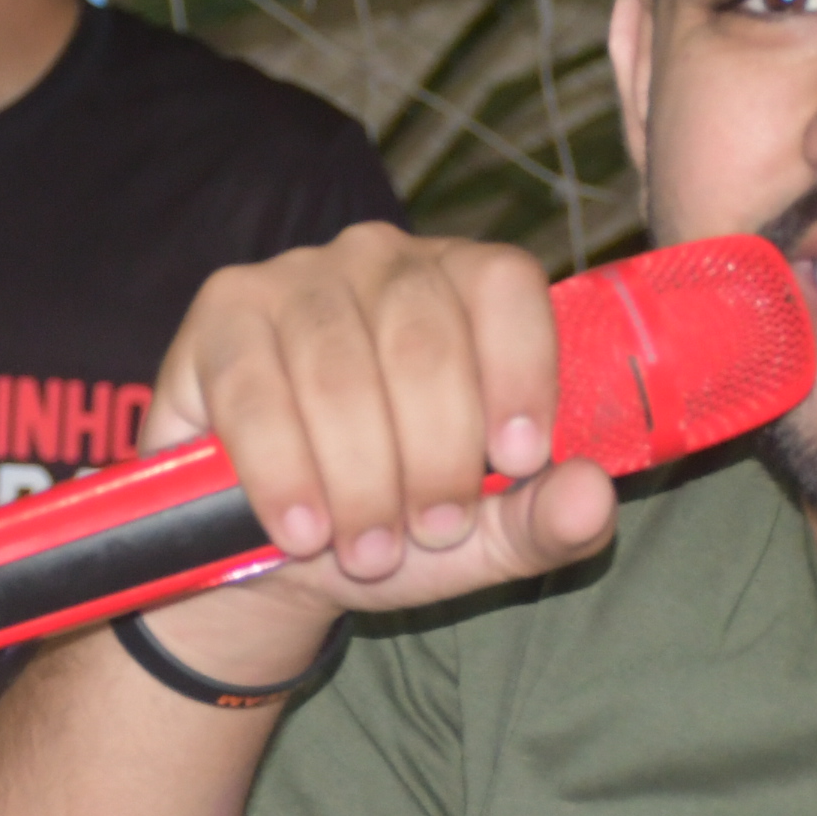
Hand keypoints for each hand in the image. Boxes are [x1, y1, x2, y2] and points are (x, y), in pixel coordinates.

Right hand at [131, 223, 621, 682]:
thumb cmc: (389, 524)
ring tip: (365, 550)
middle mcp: (382, 261)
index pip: (505, 285)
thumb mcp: (478, 540)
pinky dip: (284, 475)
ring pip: (339, 373)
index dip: (519, 372)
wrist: (269, 554)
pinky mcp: (222, 315)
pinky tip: (302, 532)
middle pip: (424, 340)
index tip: (516, 463)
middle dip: (434, 457)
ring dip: (359, 480)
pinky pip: (256, 394)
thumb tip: (594, 495)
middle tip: (430, 535)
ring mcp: (296, 278)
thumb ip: (544, 521)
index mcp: (463, 287)